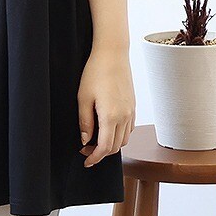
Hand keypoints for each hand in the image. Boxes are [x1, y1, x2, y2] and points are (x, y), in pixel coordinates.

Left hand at [77, 47, 135, 167]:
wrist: (113, 54)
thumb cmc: (95, 73)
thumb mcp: (83, 98)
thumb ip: (84, 122)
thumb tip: (85, 140)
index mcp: (111, 116)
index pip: (104, 148)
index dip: (94, 158)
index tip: (85, 161)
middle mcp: (124, 117)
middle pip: (115, 147)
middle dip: (100, 153)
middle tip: (85, 150)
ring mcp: (131, 112)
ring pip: (123, 140)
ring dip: (110, 145)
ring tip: (95, 140)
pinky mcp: (133, 106)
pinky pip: (129, 129)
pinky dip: (118, 135)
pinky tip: (107, 129)